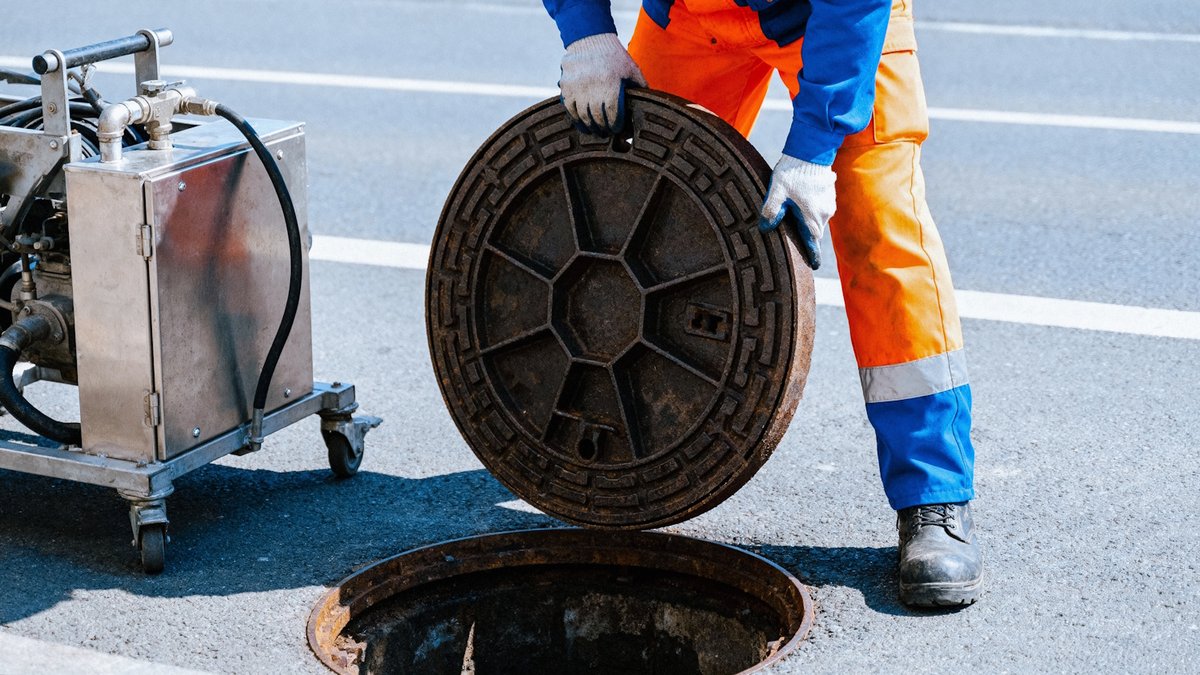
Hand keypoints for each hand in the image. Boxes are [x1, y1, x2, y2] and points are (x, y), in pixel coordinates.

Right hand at [559, 33, 645, 134]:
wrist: (590, 39)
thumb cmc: (613, 55)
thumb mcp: (631, 69)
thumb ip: (640, 86)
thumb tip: (649, 102)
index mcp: (611, 86)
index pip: (614, 116)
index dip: (616, 126)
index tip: (618, 130)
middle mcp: (593, 89)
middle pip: (598, 119)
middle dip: (603, 129)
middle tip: (607, 133)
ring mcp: (578, 89)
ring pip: (583, 116)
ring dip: (590, 126)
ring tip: (595, 130)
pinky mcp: (567, 87)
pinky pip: (570, 108)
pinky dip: (576, 118)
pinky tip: (582, 122)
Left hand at [758, 155, 836, 269]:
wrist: (811, 151)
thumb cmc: (793, 173)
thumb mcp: (776, 193)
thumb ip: (771, 212)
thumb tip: (765, 229)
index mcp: (811, 218)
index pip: (812, 244)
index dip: (811, 256)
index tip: (813, 266)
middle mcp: (824, 214)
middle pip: (814, 232)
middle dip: (806, 236)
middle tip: (796, 238)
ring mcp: (829, 203)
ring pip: (817, 218)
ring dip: (808, 219)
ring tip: (795, 214)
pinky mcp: (830, 193)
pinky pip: (821, 206)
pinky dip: (812, 207)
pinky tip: (802, 199)